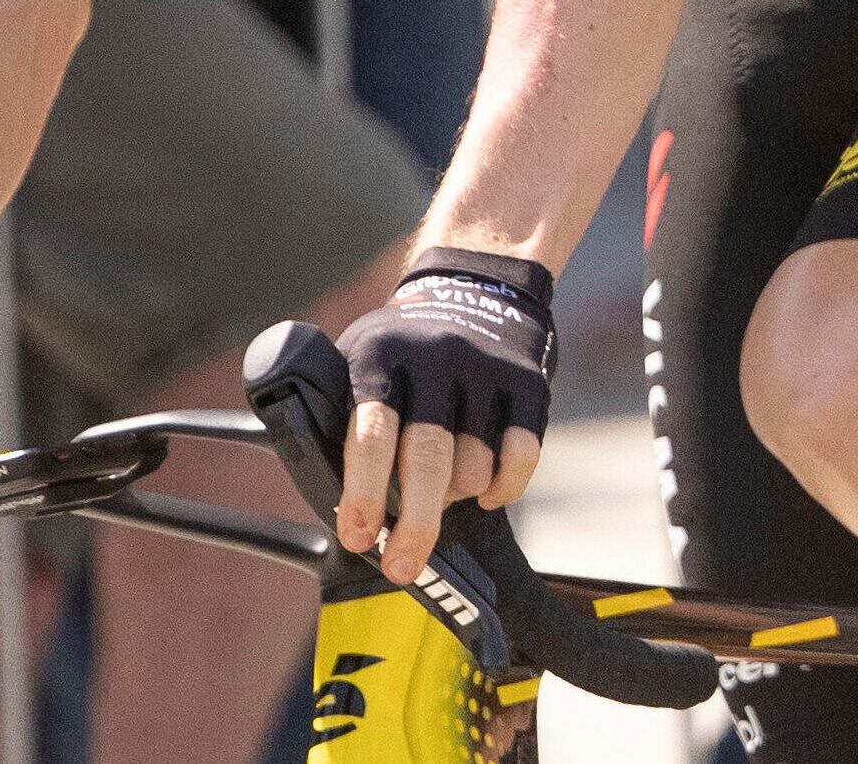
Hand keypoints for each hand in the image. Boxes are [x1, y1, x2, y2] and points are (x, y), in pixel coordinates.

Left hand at [333, 249, 554, 582]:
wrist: (474, 288)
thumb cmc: (401, 351)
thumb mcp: (356, 360)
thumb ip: (342, 417)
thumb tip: (330, 503)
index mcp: (379, 357)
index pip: (370, 433)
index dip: (363, 492)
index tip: (356, 538)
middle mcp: (434, 360)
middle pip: (428, 460)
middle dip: (414, 525)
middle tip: (398, 568)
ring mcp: (484, 371)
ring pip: (474, 469)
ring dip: (457, 498)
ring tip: (441, 492)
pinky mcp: (527, 386)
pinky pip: (521, 460)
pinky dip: (504, 489)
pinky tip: (486, 491)